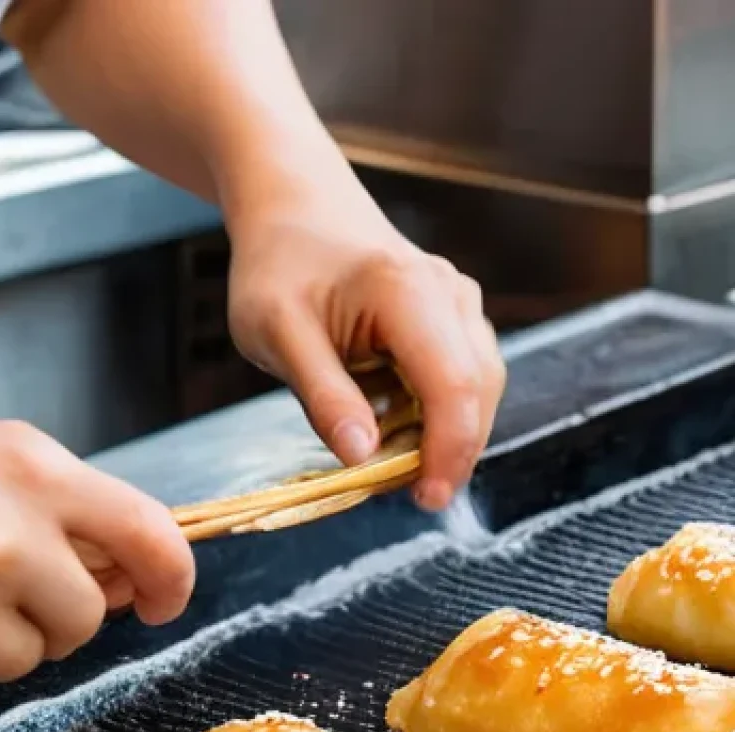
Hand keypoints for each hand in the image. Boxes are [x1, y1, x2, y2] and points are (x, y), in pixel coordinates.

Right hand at [0, 410, 193, 694]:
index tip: (160, 602)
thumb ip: (70, 505)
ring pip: (22, 661)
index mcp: (36, 477)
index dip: (171, 578)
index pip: (148, 534)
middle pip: (84, 622)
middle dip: (60, 619)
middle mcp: (5, 539)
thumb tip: (126, 577)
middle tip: (12, 592)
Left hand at [226, 161, 504, 511]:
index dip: (449, 453)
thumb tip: (363, 458)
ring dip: (444, 434)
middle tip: (399, 493)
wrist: (293, 206)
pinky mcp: (450, 316)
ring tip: (392, 464)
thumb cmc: (277, 264)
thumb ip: (323, 395)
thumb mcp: (276, 332)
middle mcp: (449, 295)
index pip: (455, 387)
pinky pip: (460, 375)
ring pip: (477, 387)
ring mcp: (456, 303)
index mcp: (409, 293)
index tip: (425, 500)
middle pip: (479, 391)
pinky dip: (435, 412)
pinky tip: (395, 429)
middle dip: (451, 452)